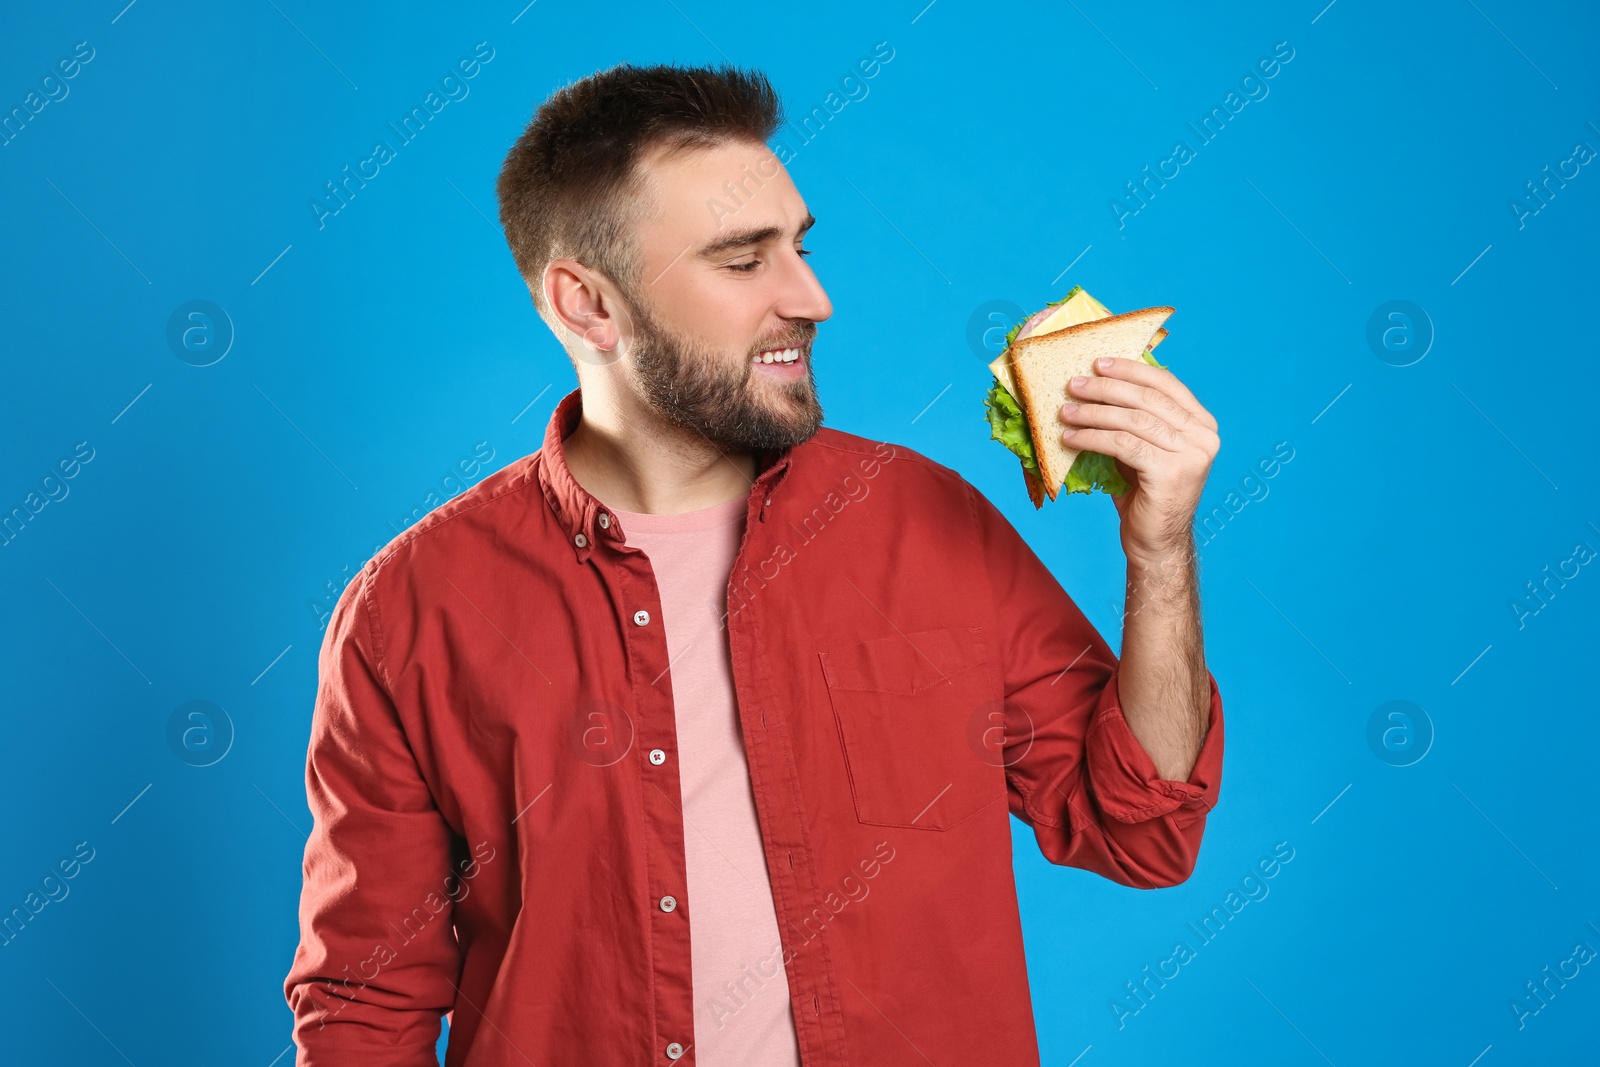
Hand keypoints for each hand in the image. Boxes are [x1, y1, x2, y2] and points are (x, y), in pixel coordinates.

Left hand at [1058, 356, 1219, 561]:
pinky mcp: (1171, 472)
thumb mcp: (1142, 449)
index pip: (1166, 384)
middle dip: (1106, 389)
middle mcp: (1203, 437)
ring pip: (1133, 420)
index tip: (1099, 363)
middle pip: (1147, 399)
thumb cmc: (1145, 494)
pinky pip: (1123, 445)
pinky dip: (1092, 438)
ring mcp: (1191, 455)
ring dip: (1093, 413)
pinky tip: (1070, 439)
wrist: (1155, 542)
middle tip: (1073, 384)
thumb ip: (1134, 420)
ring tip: (1065, 411)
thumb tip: (1096, 385)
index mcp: (1201, 424)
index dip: (1131, 370)